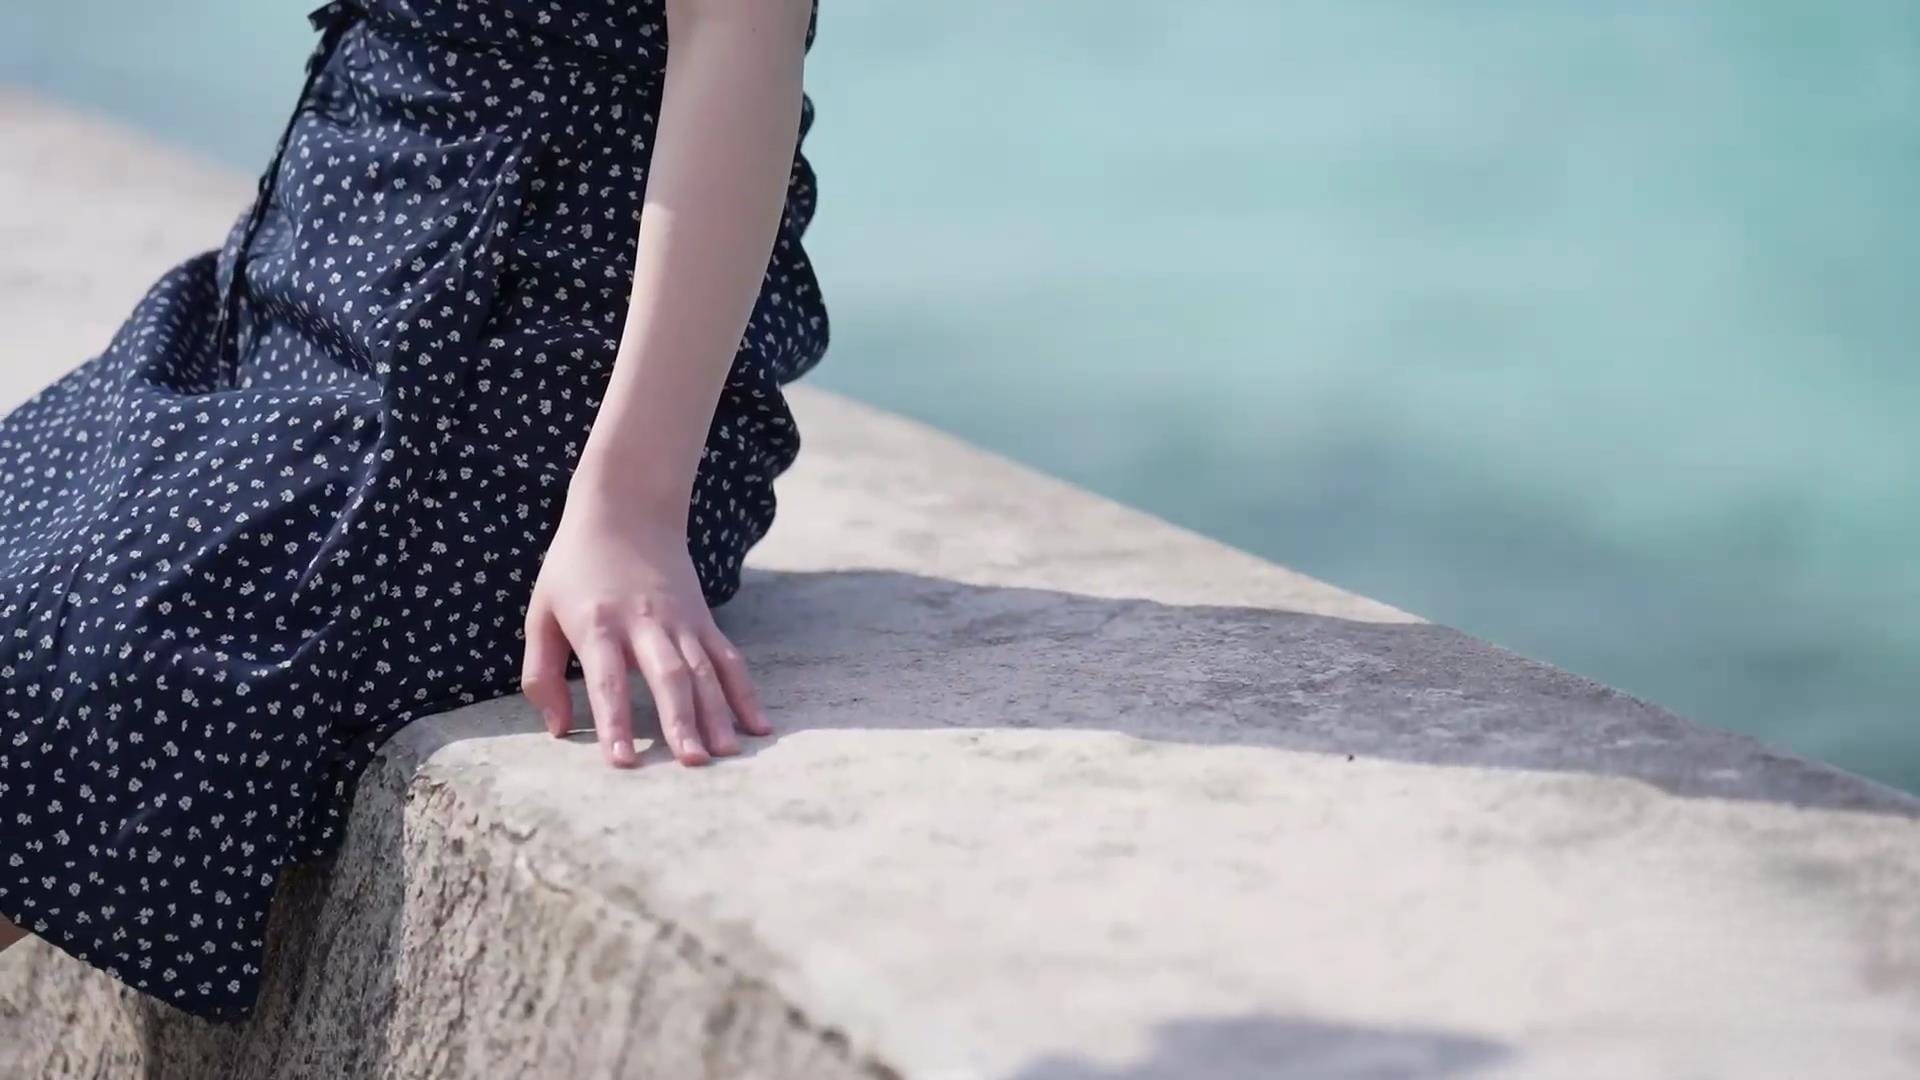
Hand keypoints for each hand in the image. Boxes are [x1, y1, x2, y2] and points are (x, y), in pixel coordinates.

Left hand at [520, 488, 770, 767]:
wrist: (628, 509)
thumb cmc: (575, 567)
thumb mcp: (540, 613)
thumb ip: (541, 673)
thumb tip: (558, 729)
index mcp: (598, 625)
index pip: (607, 679)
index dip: (615, 719)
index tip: (622, 760)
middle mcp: (645, 625)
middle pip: (668, 677)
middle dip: (681, 721)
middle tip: (693, 763)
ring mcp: (681, 622)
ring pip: (705, 671)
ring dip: (718, 714)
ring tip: (727, 753)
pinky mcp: (704, 621)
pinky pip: (729, 660)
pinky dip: (746, 693)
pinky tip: (759, 725)